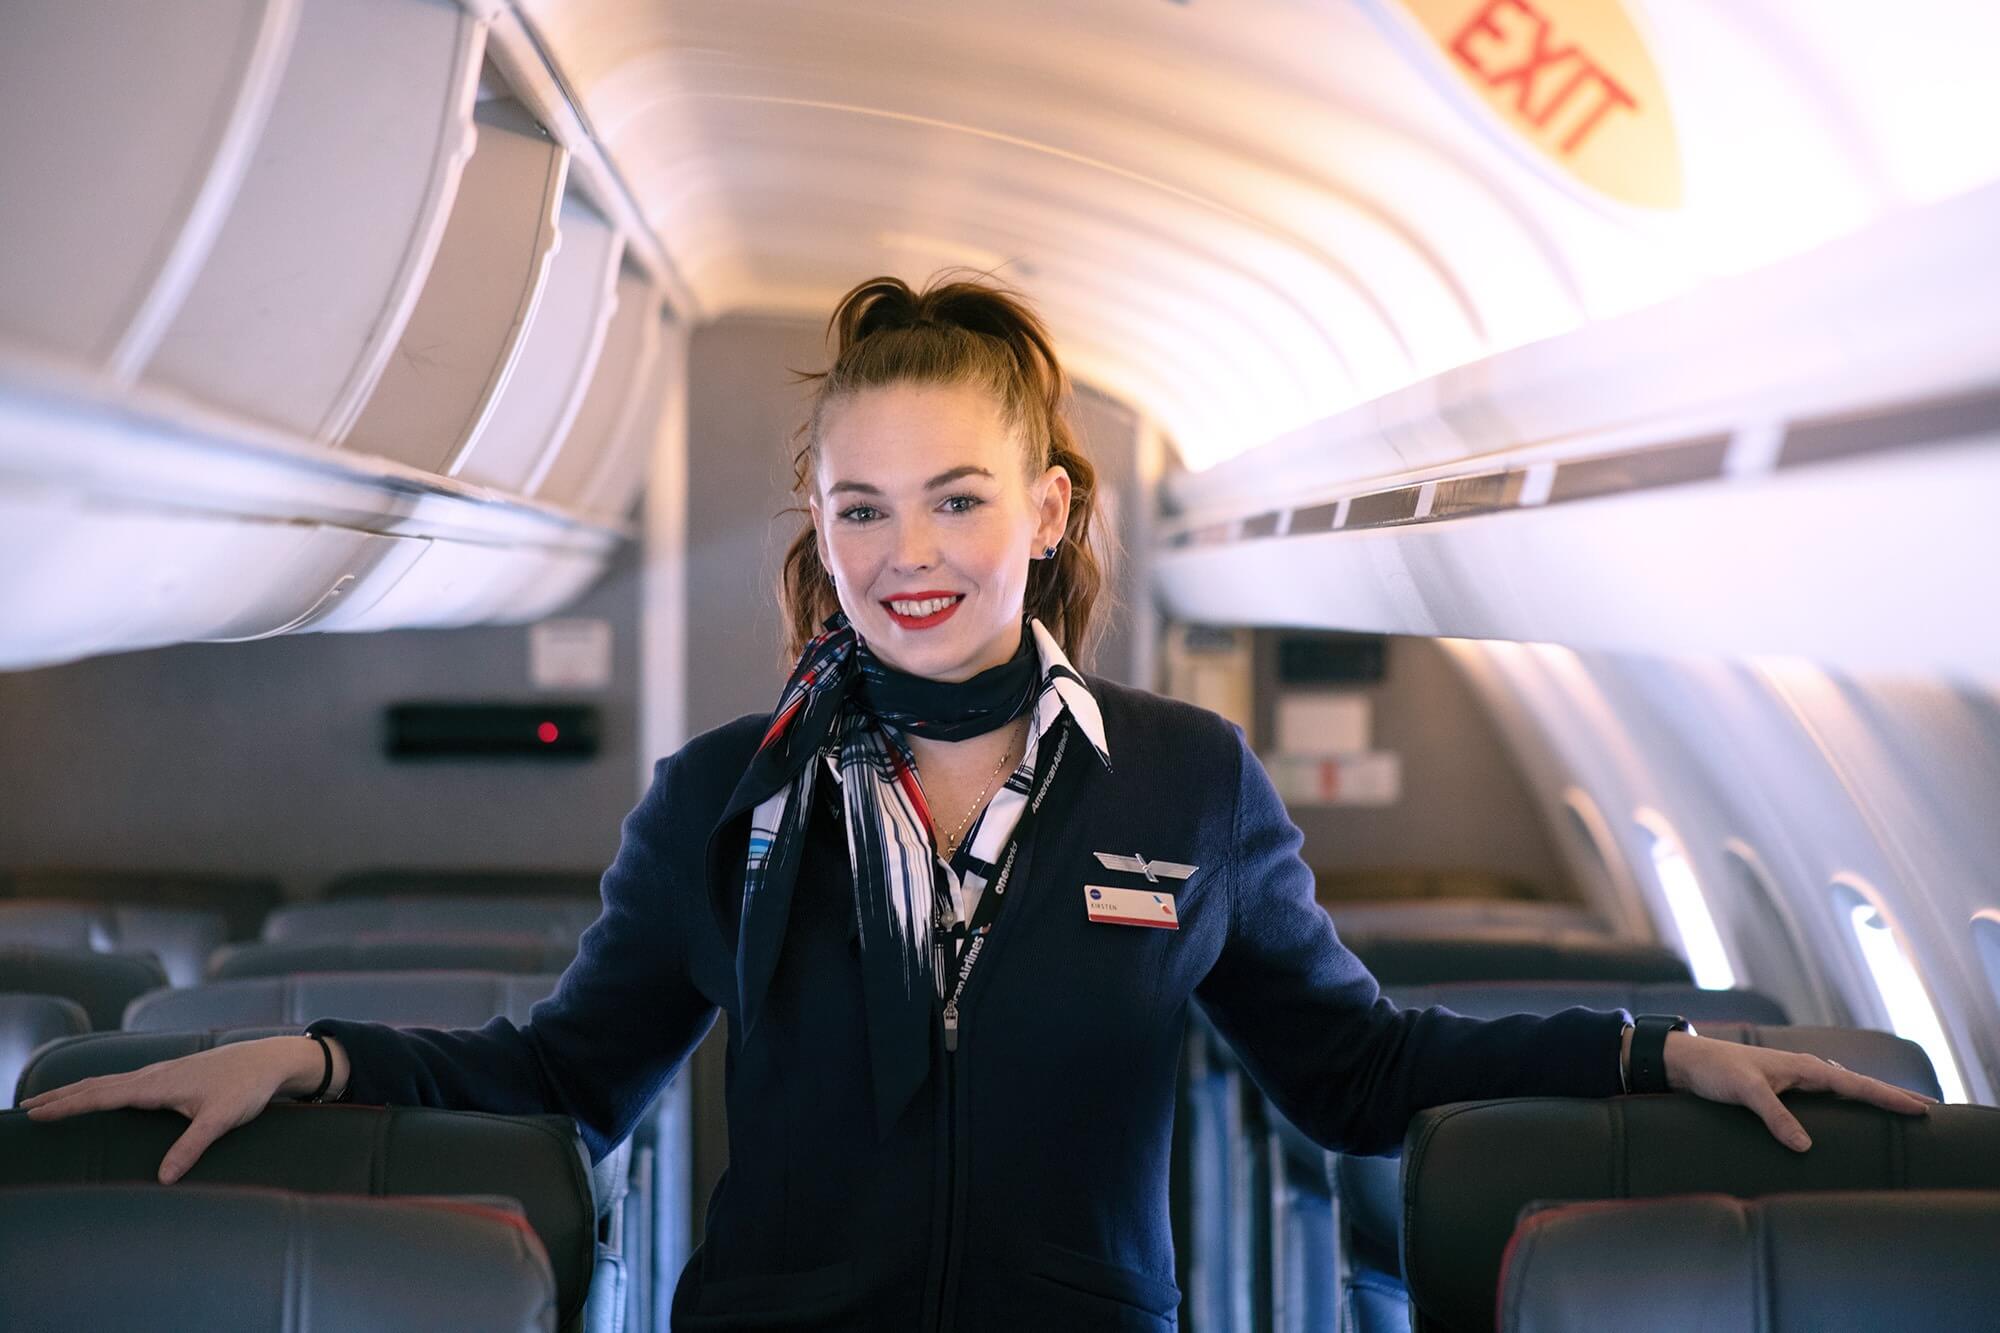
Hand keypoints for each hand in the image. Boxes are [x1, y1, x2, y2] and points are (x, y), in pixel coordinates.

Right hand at [17, 1036, 342, 1182]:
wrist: (270, 1061)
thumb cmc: (246, 1088)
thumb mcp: (220, 1120)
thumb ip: (191, 1146)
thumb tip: (164, 1178)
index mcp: (157, 1084)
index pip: (101, 1095)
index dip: (67, 1104)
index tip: (35, 1112)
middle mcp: (154, 1075)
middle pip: (97, 1085)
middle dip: (61, 1096)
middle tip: (27, 1107)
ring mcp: (162, 1073)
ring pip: (110, 1081)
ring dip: (78, 1090)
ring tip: (51, 1100)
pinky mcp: (172, 1075)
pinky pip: (125, 1081)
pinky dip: (102, 1087)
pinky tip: (100, 1094)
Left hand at [1655, 1030, 1936, 1150]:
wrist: (1688, 1061)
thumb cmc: (1715, 1071)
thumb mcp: (1745, 1092)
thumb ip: (1775, 1116)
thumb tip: (1805, 1146)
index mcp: (1805, 1067)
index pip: (1856, 1084)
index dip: (1889, 1097)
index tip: (1921, 1108)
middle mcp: (1806, 1069)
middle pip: (1859, 1084)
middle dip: (1892, 1095)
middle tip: (1928, 1108)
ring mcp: (1797, 1076)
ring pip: (1845, 1087)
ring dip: (1872, 1095)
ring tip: (1899, 1107)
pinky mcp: (1785, 1086)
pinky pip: (1828, 1093)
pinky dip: (1848, 1097)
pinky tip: (1852, 1106)